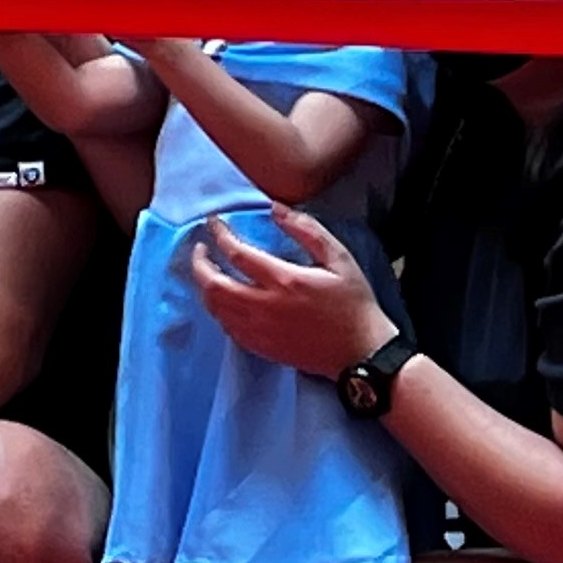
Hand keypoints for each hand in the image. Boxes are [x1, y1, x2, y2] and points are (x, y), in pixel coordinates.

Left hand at [190, 205, 396, 377]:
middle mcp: (265, 307)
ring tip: (209, 271)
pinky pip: (226, 327)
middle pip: (213, 284)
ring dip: (205, 286)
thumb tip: (275, 209)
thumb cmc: (354, 304)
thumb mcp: (340, 260)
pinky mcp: (261, 348)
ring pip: (215, 308)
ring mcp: (260, 331)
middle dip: (200, 263)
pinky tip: (224, 299)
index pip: (237, 253)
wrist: (362, 353)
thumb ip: (307, 230)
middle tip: (202, 248)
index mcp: (285, 281)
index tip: (214, 222)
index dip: (219, 234)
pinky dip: (217, 309)